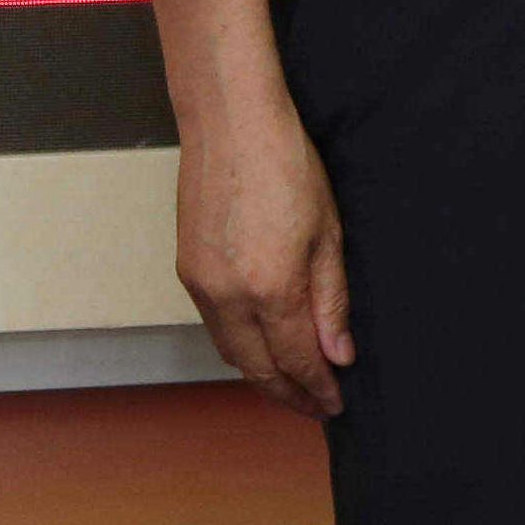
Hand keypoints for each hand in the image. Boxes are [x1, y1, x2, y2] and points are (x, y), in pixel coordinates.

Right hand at [175, 94, 352, 417]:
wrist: (230, 120)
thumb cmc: (286, 164)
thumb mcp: (327, 232)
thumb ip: (331, 300)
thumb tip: (338, 355)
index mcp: (271, 288)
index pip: (297, 360)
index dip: (318, 388)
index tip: (337, 402)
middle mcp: (228, 297)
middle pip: (258, 369)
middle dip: (289, 394)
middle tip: (316, 404)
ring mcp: (201, 285)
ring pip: (231, 352)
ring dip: (261, 374)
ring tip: (291, 382)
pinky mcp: (186, 270)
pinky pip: (214, 326)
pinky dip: (239, 346)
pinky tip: (261, 343)